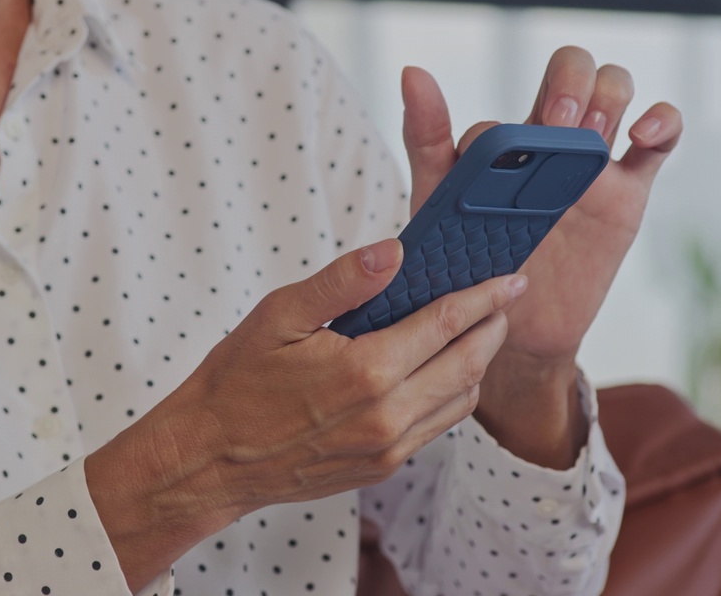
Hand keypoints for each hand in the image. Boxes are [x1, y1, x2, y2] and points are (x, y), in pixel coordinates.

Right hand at [86, 239, 525, 590]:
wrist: (210, 458)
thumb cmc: (237, 381)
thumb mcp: (281, 315)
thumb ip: (343, 282)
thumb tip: (394, 252)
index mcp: (365, 371)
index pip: (447, 324)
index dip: (484, 297)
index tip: (510, 279)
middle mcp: (386, 416)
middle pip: (469, 365)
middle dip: (493, 329)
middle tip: (503, 301)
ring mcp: (387, 449)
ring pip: (460, 402)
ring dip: (477, 365)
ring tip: (475, 334)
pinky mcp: (381, 468)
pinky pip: (435, 428)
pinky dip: (450, 396)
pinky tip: (437, 372)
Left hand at [400, 47, 681, 465]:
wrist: (509, 330)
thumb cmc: (466, 265)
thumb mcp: (438, 201)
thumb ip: (427, 139)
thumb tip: (412, 71)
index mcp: (508, 141)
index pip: (525, 93)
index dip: (524, 108)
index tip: (515, 141)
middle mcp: (550, 143)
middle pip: (576, 69)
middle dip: (572, 81)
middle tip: (559, 124)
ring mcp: (592, 165)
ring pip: (614, 91)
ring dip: (607, 97)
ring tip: (588, 138)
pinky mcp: (627, 193)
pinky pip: (660, 140)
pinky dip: (662, 120)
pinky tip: (640, 136)